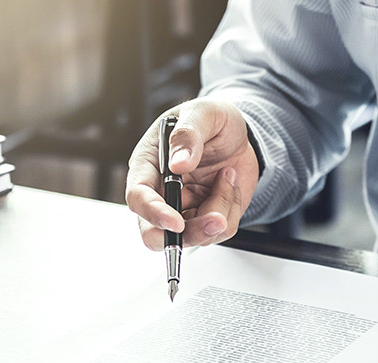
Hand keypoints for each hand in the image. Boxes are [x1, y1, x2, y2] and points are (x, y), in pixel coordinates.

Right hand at [126, 99, 259, 249]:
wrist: (239, 136)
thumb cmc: (212, 122)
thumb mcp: (203, 113)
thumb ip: (188, 134)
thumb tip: (178, 163)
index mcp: (148, 166)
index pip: (138, 197)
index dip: (153, 213)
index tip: (176, 221)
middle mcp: (161, 194)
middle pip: (154, 235)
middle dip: (186, 235)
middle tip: (216, 220)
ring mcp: (183, 210)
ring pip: (194, 235)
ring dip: (220, 209)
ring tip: (228, 175)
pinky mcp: (205, 219)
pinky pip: (219, 230)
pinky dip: (232, 207)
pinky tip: (229, 183)